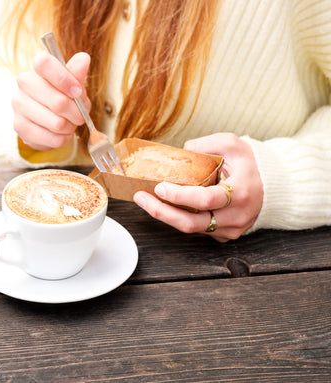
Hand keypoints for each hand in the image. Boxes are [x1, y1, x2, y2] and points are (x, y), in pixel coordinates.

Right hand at [11, 51, 90, 150]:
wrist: (45, 119)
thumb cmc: (61, 96)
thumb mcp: (73, 83)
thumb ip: (77, 73)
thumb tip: (83, 59)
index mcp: (37, 68)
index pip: (44, 63)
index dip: (64, 78)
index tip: (77, 91)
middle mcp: (24, 84)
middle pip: (58, 102)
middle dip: (76, 112)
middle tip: (79, 115)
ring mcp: (19, 106)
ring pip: (57, 123)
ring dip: (70, 127)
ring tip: (69, 124)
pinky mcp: (20, 127)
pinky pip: (53, 139)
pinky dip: (63, 138)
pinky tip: (61, 133)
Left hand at [133, 133, 263, 241]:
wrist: (274, 185)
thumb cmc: (251, 163)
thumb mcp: (231, 144)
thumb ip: (205, 145)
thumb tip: (179, 152)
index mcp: (240, 193)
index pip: (205, 200)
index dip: (179, 196)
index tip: (159, 187)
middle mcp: (236, 217)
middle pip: (192, 223)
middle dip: (161, 212)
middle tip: (140, 198)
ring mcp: (231, 229)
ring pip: (192, 229)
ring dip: (166, 216)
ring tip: (146, 201)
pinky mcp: (225, 235)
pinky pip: (198, 230)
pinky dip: (179, 218)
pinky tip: (164, 206)